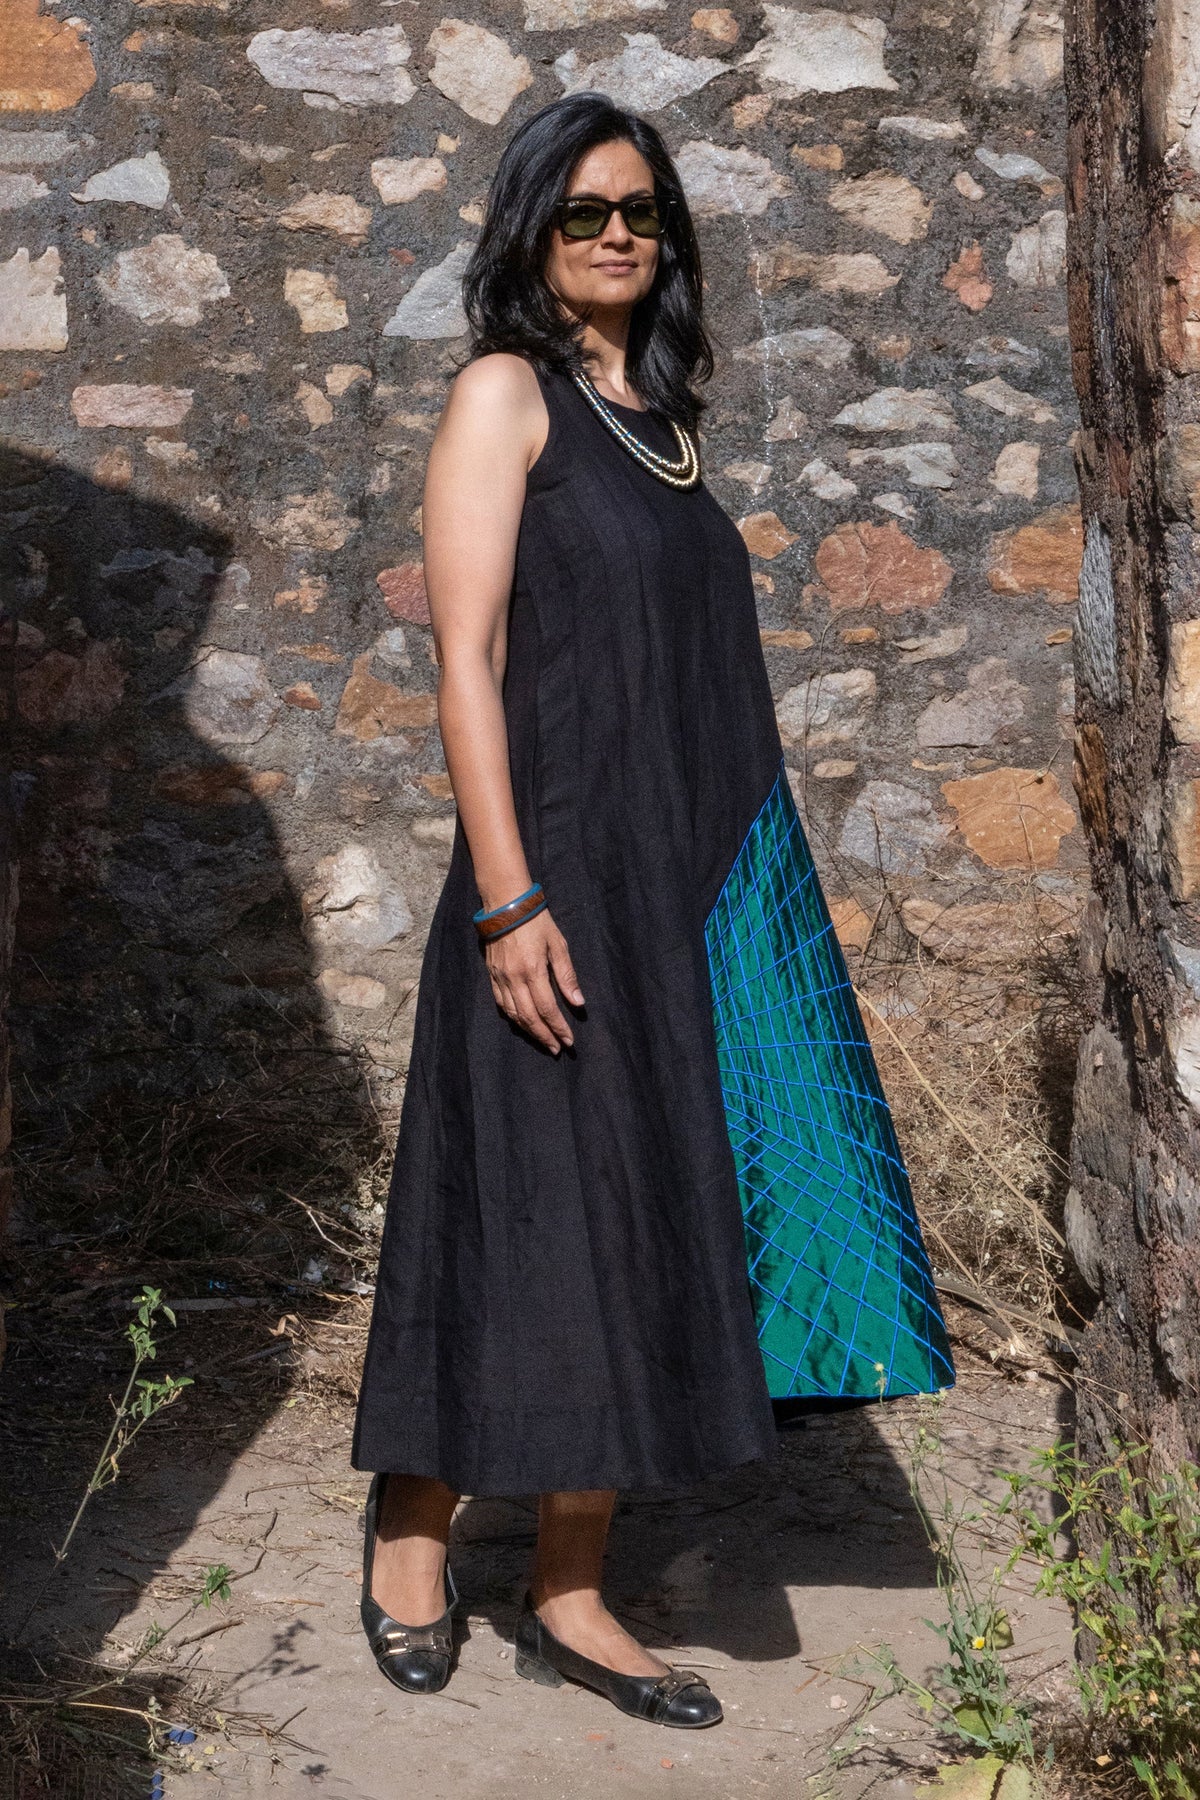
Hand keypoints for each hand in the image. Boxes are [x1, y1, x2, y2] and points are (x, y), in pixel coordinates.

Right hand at [485, 908, 584, 1054]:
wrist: (505, 905)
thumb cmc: (536, 922)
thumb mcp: (558, 944)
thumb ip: (567, 975)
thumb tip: (578, 1003)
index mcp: (533, 971)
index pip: (547, 1009)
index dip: (558, 1027)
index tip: (569, 1040)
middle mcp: (514, 978)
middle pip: (530, 1017)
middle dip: (545, 1036)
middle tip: (557, 1049)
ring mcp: (500, 978)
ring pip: (514, 1015)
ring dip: (529, 1031)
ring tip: (543, 1041)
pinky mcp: (492, 975)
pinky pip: (501, 1004)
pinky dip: (513, 1018)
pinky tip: (523, 1024)